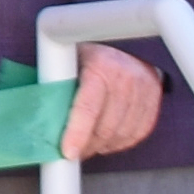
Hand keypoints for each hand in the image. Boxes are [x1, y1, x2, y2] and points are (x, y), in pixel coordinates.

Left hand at [62, 40, 162, 161]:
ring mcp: (144, 87)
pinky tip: (106, 140)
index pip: (88, 107)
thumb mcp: (67, 60)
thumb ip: (57, 85)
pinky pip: (138, 131)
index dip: (77, 133)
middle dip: (87, 145)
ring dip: (102, 146)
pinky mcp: (154, 97)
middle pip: (106, 126)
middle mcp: (126, 76)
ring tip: (87, 146)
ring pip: (122, 133)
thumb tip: (39, 120)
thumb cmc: (85, 52)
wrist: (120, 40)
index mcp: (99, 65)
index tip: (68, 153)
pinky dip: (120, 142)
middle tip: (72, 152)